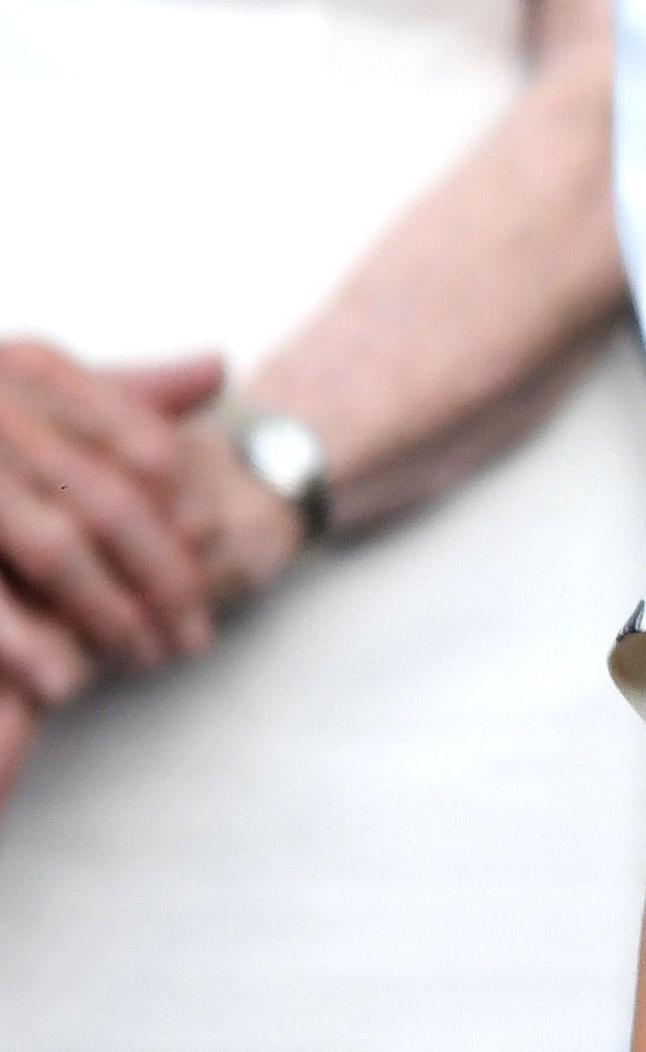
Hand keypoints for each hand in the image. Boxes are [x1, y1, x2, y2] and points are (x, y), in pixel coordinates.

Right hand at [0, 340, 219, 673]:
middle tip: (191, 638)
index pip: (144, 446)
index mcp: (27, 370)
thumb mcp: (25, 388)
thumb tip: (217, 369)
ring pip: (54, 547)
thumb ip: (119, 391)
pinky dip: (21, 639)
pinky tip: (57, 682)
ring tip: (140, 662)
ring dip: (107, 613)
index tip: (214, 555)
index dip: (189, 508)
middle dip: (165, 578)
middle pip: (109, 503)